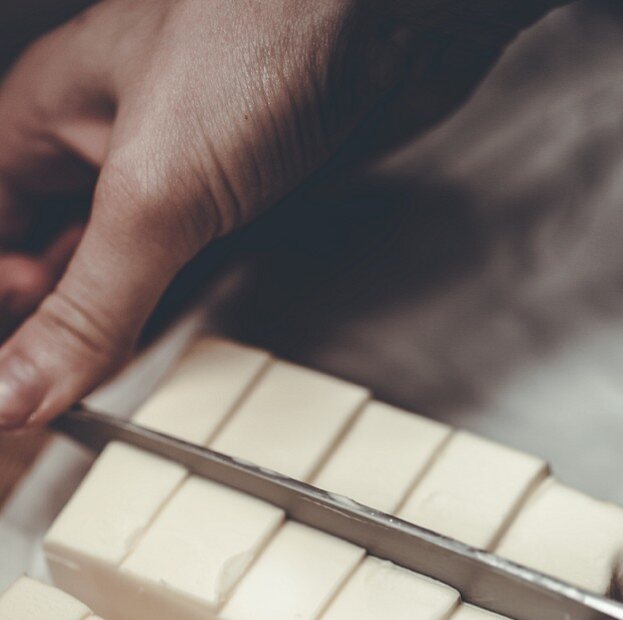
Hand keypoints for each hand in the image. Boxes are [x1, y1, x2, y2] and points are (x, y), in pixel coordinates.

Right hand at [0, 0, 556, 428]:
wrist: (394, 19)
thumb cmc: (264, 36)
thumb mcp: (150, 194)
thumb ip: (86, 306)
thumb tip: (13, 390)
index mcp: (48, 118)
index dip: (7, 304)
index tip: (18, 373)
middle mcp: (107, 146)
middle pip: (57, 258)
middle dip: (62, 325)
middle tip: (74, 388)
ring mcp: (178, 174)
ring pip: (127, 270)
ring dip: (127, 326)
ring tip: (127, 381)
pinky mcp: (243, 200)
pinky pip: (195, 271)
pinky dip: (187, 311)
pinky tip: (190, 341)